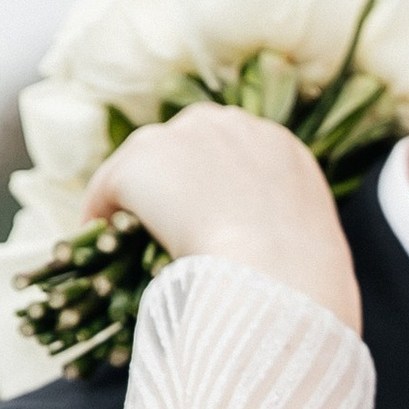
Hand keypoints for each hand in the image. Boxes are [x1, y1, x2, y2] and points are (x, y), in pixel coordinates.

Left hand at [86, 105, 361, 335]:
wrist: (279, 279)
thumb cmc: (304, 283)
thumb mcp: (311, 249)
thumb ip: (286, 236)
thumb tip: (277, 262)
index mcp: (281, 146)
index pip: (231, 148)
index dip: (210, 183)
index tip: (199, 213)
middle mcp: (231, 125)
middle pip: (182, 143)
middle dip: (170, 179)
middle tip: (159, 222)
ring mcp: (184, 138)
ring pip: (143, 162)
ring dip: (135, 196)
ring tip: (121, 235)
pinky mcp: (142, 161)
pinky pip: (108, 187)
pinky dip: (100, 212)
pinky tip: (97, 242)